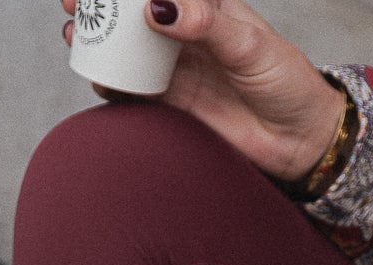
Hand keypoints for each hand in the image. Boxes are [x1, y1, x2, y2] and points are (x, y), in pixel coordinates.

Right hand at [59, 0, 344, 182]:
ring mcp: (178, 69)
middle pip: (135, 14)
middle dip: (101, 7)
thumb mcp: (249, 46)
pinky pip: (134, 91)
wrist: (298, 142)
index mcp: (209, 6)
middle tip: (74, 4)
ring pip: (128, 50)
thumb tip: (159, 6)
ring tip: (75, 39)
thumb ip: (206, 24)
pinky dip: (112, 85)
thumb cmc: (285, 84)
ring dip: (99, 44)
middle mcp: (188, 34)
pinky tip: (97, 80)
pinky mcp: (174, 105)